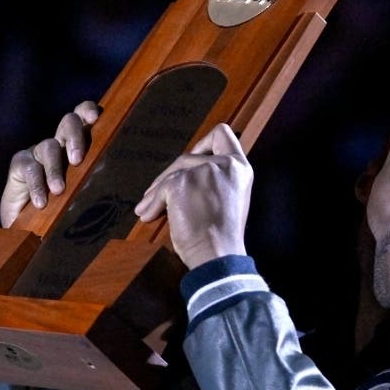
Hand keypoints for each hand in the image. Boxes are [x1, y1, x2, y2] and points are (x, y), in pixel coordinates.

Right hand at [0, 101, 99, 227]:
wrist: (33, 223)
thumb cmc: (68, 208)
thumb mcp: (86, 194)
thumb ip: (98, 183)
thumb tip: (122, 186)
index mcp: (80, 144)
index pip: (84, 117)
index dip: (88, 111)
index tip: (96, 118)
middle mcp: (61, 142)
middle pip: (68, 122)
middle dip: (75, 137)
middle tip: (78, 160)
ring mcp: (39, 152)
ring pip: (49, 147)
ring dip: (55, 168)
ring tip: (59, 190)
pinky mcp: (20, 164)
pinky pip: (29, 167)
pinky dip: (37, 185)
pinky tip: (41, 202)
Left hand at [133, 122, 250, 269]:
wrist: (217, 255)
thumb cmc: (221, 236)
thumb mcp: (228, 197)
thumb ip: (214, 180)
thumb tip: (182, 174)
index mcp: (240, 168)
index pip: (223, 134)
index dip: (204, 143)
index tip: (194, 159)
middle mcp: (224, 164)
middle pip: (188, 156)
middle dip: (170, 176)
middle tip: (158, 192)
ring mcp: (202, 171)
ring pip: (171, 174)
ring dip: (157, 192)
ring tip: (149, 209)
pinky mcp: (181, 182)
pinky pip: (159, 190)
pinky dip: (152, 205)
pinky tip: (150, 216)